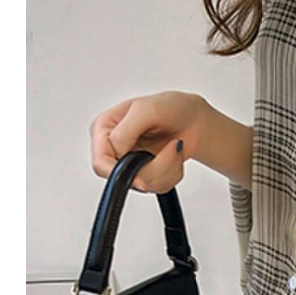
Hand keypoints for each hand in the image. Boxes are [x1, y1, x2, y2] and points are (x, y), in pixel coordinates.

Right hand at [89, 91, 207, 192]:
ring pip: (146, 185)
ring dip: (168, 169)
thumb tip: (116, 150)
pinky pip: (159, 187)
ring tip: (174, 147)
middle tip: (171, 148)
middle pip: (126, 178)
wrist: (195, 119)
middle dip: (155, 168)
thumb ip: (126, 129)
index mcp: (105, 129)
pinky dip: (174, 174)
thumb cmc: (172, 107)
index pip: (100, 163)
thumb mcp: (147, 109)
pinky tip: (174, 156)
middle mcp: (115, 148)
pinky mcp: (148, 174)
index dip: (120, 174)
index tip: (142, 179)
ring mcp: (132, 163)